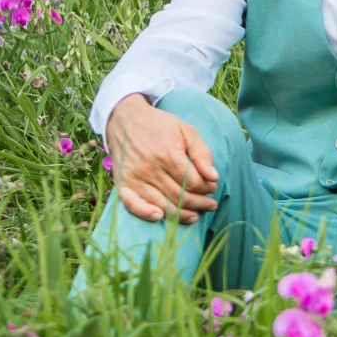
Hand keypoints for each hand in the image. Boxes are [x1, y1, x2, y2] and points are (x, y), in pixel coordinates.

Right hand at [105, 94, 219, 223]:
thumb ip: (202, 153)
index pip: (192, 182)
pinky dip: (144, 213)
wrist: (125, 119)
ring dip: (180, 214)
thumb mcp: (187, 131)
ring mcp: (134, 177)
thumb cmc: (160, 125)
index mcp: (168, 155)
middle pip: (179, 195)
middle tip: (210, 206)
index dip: (205, 188)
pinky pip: (132, 203)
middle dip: (199, 204)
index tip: (212, 188)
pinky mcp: (122, 182)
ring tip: (195, 217)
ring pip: (161, 204)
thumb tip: (213, 176)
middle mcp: (150, 169)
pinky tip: (158, 217)